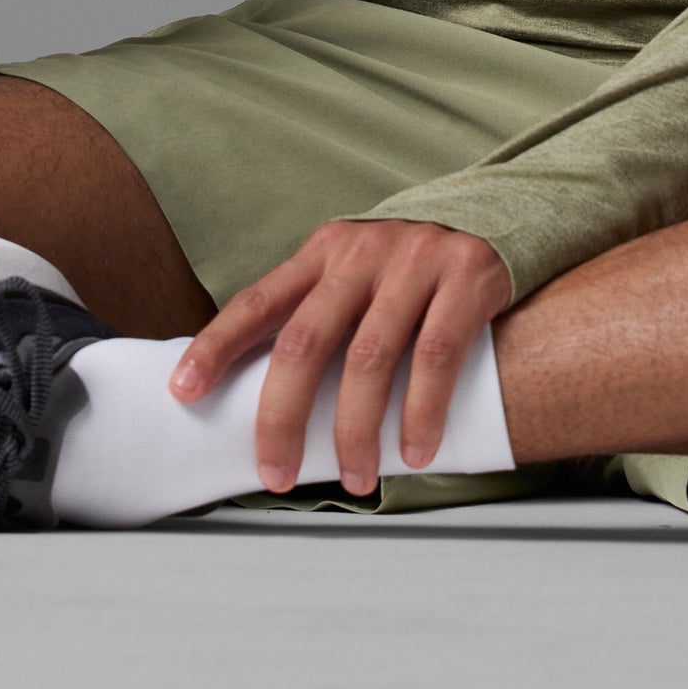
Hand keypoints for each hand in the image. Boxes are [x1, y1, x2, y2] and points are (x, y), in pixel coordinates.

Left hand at [168, 216, 509, 497]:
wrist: (504, 210)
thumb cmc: (415, 263)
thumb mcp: (359, 268)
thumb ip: (321, 309)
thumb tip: (270, 391)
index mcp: (324, 253)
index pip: (257, 301)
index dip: (216, 346)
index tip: (183, 392)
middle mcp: (361, 254)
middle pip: (306, 341)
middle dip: (283, 415)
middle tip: (275, 472)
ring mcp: (414, 262)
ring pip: (369, 358)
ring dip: (355, 430)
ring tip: (353, 478)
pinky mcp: (466, 277)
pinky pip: (437, 356)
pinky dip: (421, 412)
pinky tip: (414, 452)